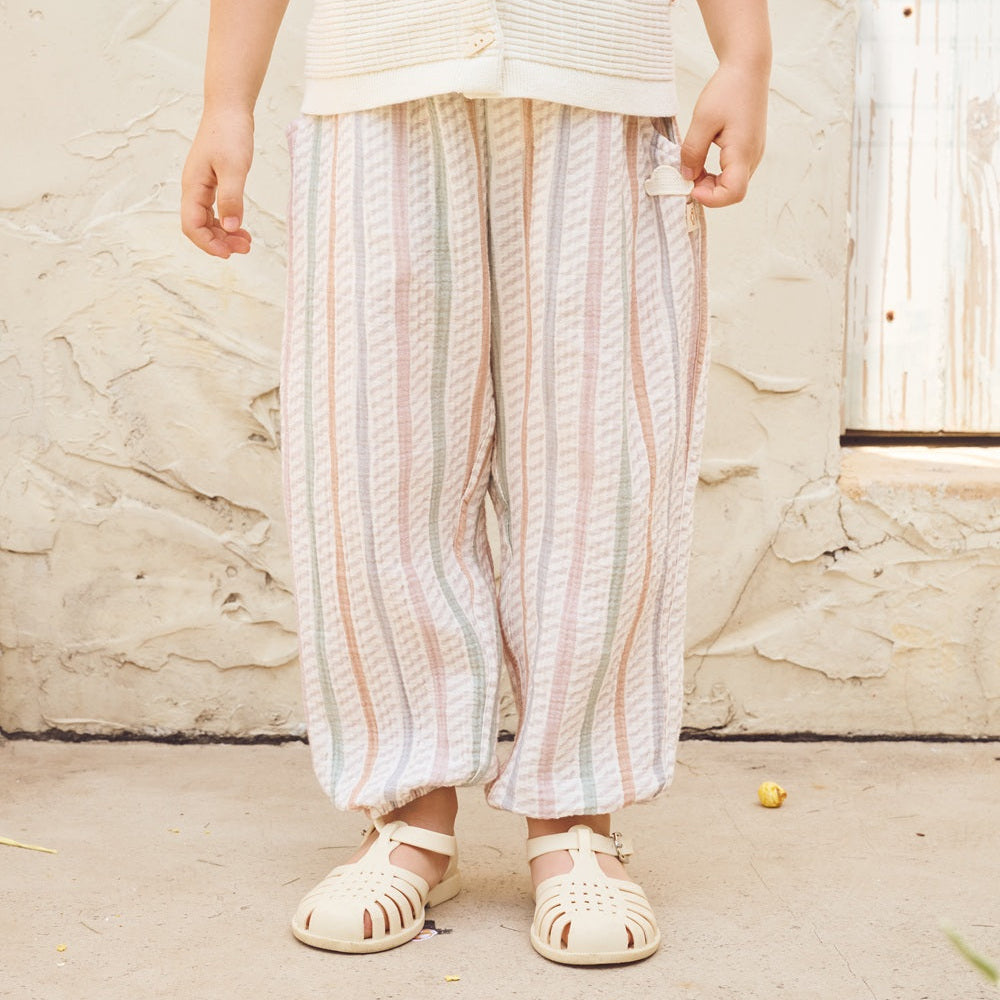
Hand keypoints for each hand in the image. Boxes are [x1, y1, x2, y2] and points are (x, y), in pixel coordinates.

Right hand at [181, 108, 254, 257]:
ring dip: (224, 235)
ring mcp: (202, 186)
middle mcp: (193, 189)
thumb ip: (231, 198)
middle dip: (219, 242)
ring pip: (208, 221)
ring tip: (247, 242)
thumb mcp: (234, 167)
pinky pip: (215, 211)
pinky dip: (227, 223)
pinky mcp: (212, 183)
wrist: (229, 109)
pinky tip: (241, 227)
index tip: (229, 253)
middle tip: (245, 248)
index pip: (191, 226)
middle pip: (199, 227)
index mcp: (193, 187)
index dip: (208, 244)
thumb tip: (229, 227)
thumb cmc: (230, 133)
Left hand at [681, 62, 768, 207]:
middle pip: (732, 192)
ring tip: (692, 165)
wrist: (748, 68)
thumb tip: (686, 176)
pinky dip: (716, 173)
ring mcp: (753, 154)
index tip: (690, 186)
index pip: (733, 193)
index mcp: (743, 152)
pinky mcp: (749, 149)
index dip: (711, 198)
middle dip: (707, 191)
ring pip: (732, 183)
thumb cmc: (728, 90)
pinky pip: (733, 171)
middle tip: (686, 175)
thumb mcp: (703, 120)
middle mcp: (752, 157)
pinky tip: (702, 159)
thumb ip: (693, 152)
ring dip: (710, 182)